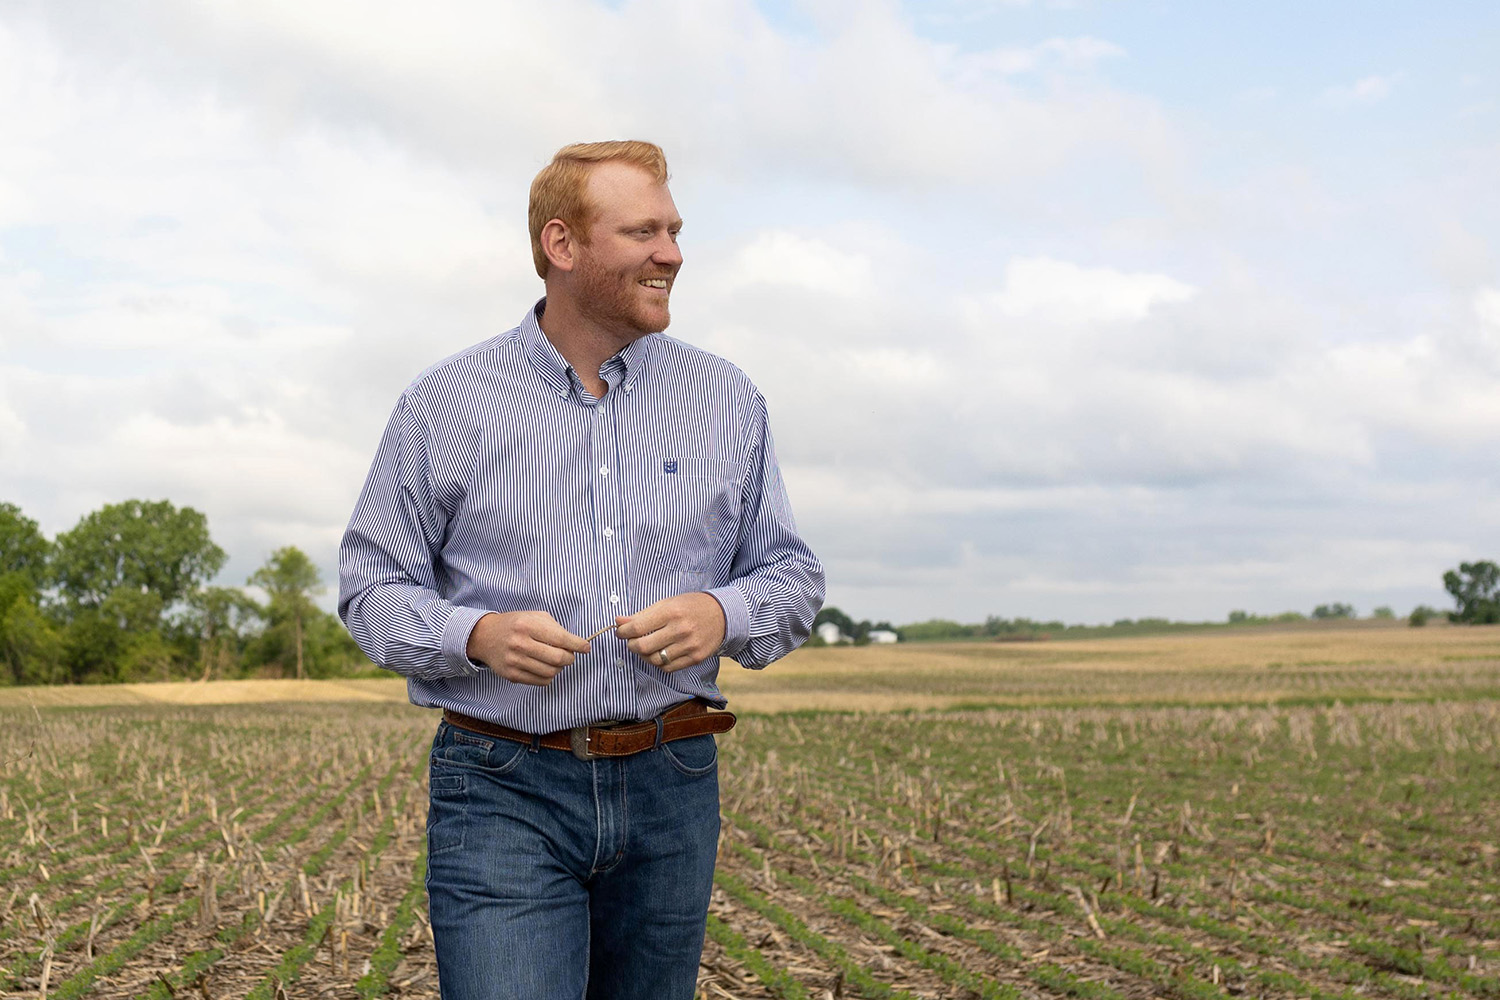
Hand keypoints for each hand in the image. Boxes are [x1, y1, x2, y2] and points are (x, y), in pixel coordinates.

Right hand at [466, 611, 589, 685]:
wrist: (484, 636)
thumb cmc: (515, 625)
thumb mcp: (534, 616)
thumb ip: (556, 628)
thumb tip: (576, 644)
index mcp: (527, 625)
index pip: (561, 638)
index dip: (578, 644)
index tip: (586, 647)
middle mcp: (520, 643)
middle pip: (558, 658)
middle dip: (570, 658)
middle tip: (570, 655)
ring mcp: (514, 661)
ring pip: (551, 672)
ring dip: (559, 668)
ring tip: (556, 660)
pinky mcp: (511, 675)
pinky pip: (541, 681)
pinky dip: (549, 676)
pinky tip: (545, 667)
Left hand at [615, 592, 725, 672]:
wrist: (723, 615)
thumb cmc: (691, 606)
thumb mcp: (667, 603)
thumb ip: (642, 614)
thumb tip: (619, 621)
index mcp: (671, 612)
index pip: (637, 627)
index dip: (623, 631)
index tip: (620, 631)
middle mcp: (681, 629)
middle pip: (643, 646)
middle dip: (631, 645)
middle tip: (631, 641)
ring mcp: (689, 646)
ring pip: (655, 660)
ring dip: (644, 656)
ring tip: (646, 647)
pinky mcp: (696, 658)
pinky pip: (668, 668)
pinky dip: (659, 663)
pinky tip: (659, 653)